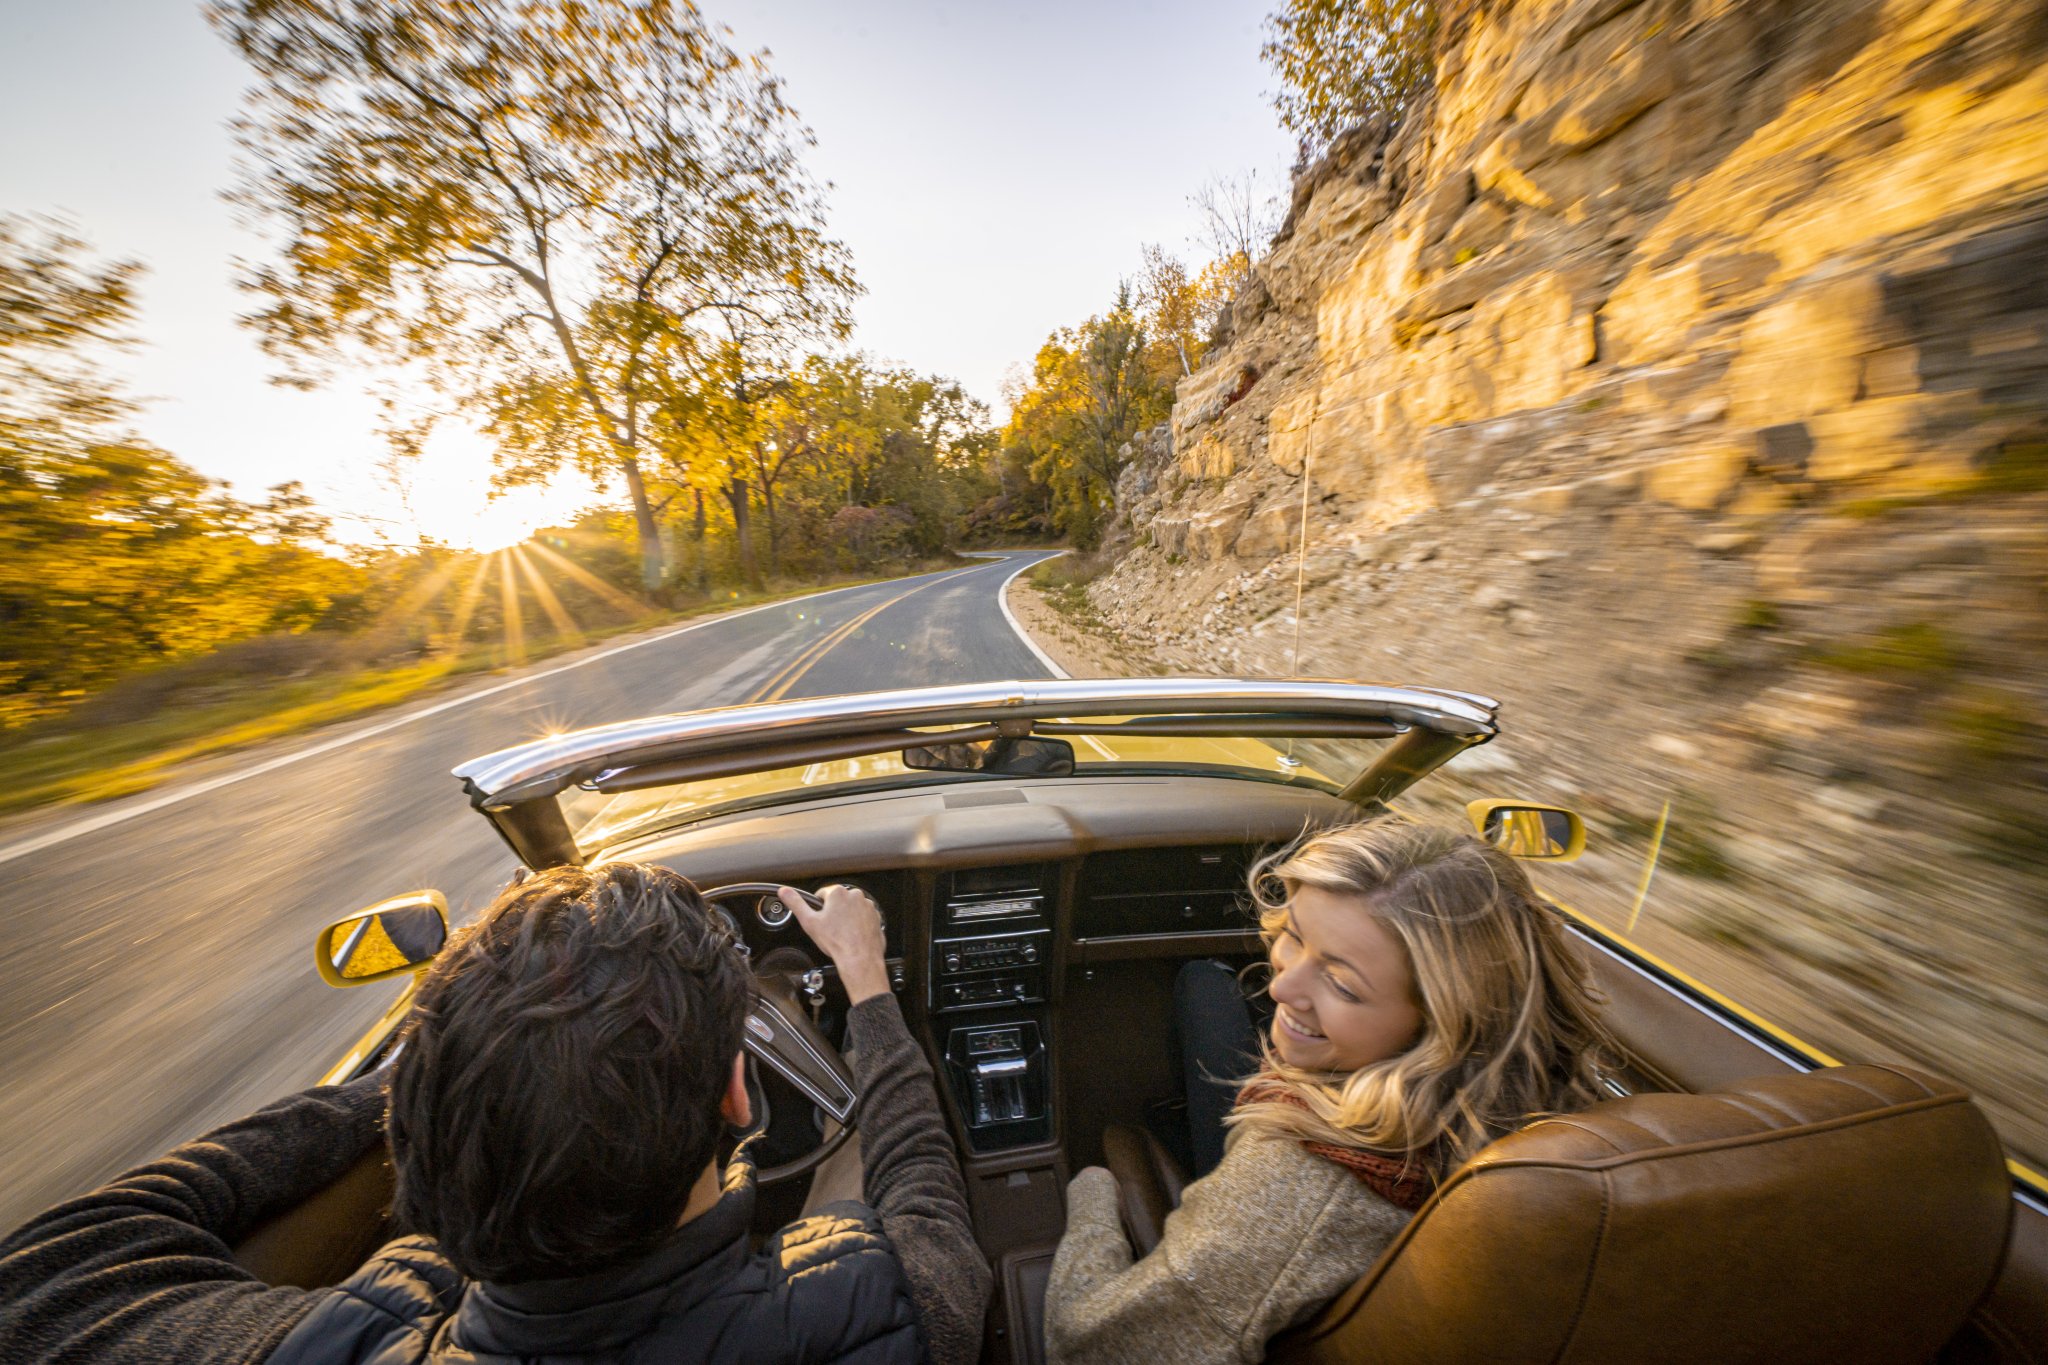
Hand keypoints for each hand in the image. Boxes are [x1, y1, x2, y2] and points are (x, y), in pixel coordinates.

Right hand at [782, 884, 889, 1003]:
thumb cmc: (837, 942)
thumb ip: (796, 903)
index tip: (819, 918)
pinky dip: (858, 924)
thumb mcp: (809, 921)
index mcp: (838, 893)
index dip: (818, 907)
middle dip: (833, 912)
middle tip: (830, 928)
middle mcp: (855, 895)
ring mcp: (868, 906)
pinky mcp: (876, 917)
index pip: (823, 894)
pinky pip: (863, 917)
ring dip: (846, 917)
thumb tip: (784, 892)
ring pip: (851, 909)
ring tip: (842, 933)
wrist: (859, 958)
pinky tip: (852, 935)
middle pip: (838, 901)